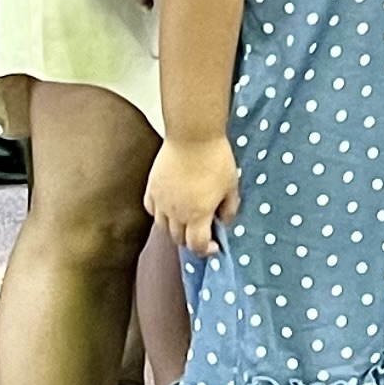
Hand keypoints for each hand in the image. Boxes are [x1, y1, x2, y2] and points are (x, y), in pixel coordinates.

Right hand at [147, 134, 240, 258]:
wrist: (193, 135)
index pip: (197, 246)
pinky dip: (160, 214)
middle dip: (192, 240)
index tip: (215, 244)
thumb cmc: (216, 159)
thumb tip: (224, 222)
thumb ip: (229, 209)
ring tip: (186, 219)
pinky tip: (170, 207)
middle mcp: (176, 213)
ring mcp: (161, 201)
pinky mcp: (152, 187)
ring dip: (175, 229)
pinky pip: (151, 209)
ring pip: (163, 227)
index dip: (207, 250)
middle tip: (202, 230)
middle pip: (179, 239)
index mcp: (197, 215)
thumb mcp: (232, 186)